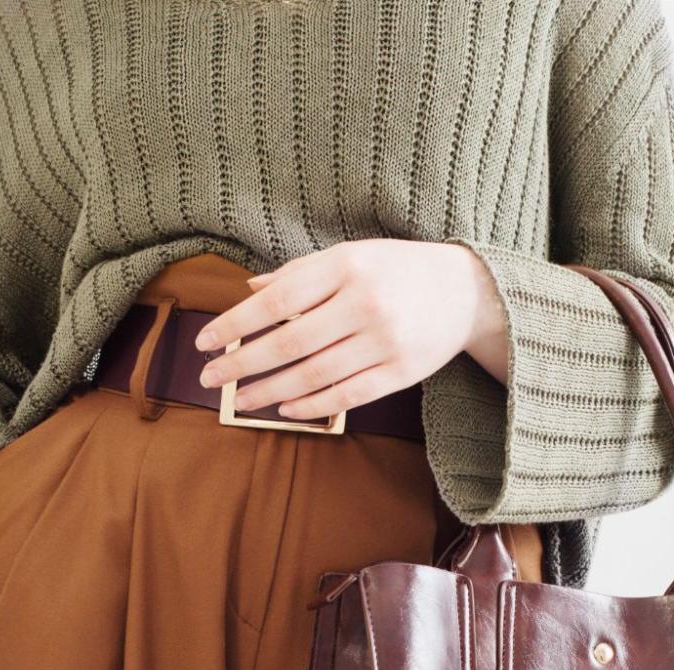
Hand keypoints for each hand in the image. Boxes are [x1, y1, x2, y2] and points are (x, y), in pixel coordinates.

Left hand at [193, 239, 508, 419]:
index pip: (277, 301)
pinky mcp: (402, 372)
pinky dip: (313, 406)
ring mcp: (386, 341)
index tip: (205, 341)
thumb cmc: (398, 269)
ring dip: (271, 391)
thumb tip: (250, 290)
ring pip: (315, 375)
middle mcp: (365, 303)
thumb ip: (301, 273)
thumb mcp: (351, 255)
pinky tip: (285, 409)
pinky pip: (348, 396)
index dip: (236, 324)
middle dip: (243, 363)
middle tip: (210, 377)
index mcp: (347, 267)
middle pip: (291, 343)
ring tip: (240, 399)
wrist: (468, 291)